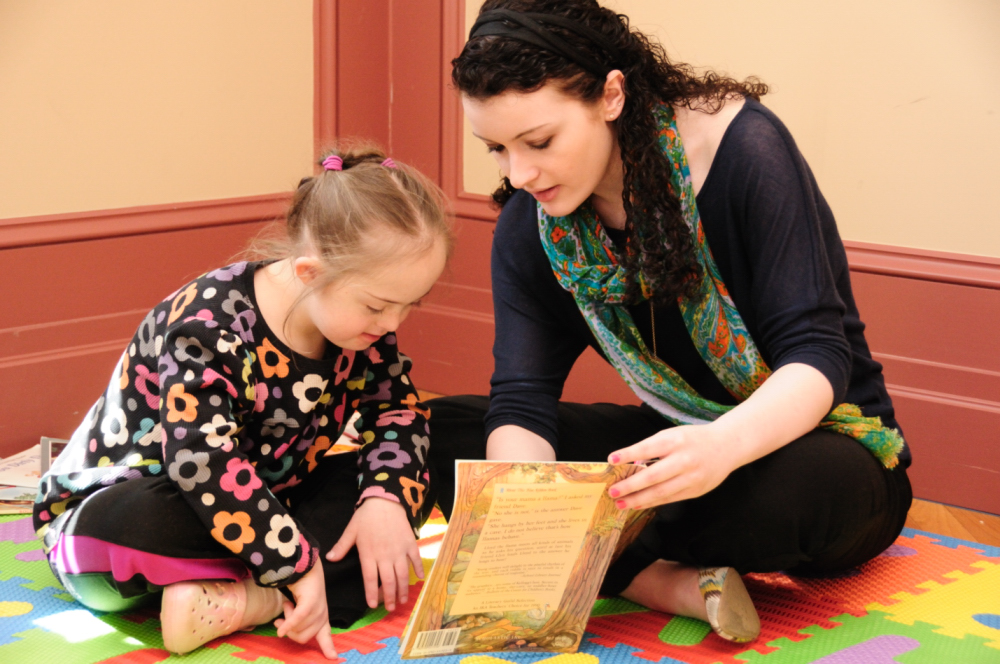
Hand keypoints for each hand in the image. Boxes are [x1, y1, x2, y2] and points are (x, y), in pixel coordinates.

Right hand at [274, 561, 337, 658]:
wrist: (305, 565)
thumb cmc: (301, 587)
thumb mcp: (301, 607)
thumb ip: (295, 621)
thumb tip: (283, 633)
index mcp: (322, 617)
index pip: (326, 636)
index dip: (328, 648)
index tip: (333, 658)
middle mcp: (322, 615)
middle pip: (303, 638)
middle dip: (290, 630)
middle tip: (284, 615)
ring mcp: (318, 610)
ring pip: (297, 629)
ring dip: (286, 618)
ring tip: (288, 603)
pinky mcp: (311, 604)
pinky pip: (297, 620)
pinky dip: (286, 625)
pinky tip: (279, 628)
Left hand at [326, 497, 421, 610]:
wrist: (386, 500)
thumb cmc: (366, 516)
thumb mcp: (351, 530)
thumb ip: (342, 546)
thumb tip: (329, 559)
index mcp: (369, 554)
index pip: (370, 579)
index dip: (372, 594)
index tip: (372, 605)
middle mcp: (385, 556)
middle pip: (388, 581)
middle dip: (389, 597)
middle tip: (390, 608)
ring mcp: (399, 550)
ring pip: (402, 575)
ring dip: (403, 589)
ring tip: (402, 600)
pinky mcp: (410, 543)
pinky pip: (415, 559)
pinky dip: (418, 570)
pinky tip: (418, 579)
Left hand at [608, 423, 735, 508]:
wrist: (727, 446)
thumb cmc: (693, 439)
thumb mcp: (672, 435)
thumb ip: (652, 448)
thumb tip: (628, 464)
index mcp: (675, 441)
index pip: (648, 448)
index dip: (629, 454)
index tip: (611, 460)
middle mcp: (684, 460)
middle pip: (653, 476)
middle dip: (630, 485)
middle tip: (612, 491)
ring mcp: (691, 477)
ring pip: (661, 492)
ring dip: (638, 499)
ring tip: (620, 503)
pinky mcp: (696, 490)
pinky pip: (670, 499)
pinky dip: (652, 502)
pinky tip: (638, 504)